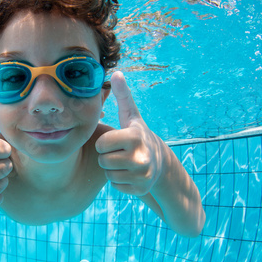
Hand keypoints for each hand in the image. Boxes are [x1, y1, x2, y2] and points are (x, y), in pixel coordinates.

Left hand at [95, 72, 163, 195]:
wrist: (160, 162)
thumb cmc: (137, 136)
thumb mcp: (131, 116)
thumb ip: (123, 96)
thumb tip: (116, 73)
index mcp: (135, 137)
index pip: (101, 144)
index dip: (104, 142)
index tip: (114, 140)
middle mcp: (141, 156)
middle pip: (104, 161)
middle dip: (107, 157)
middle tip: (119, 152)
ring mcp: (143, 175)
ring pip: (109, 175)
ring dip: (112, 169)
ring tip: (124, 162)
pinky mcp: (141, 189)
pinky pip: (116, 186)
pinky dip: (120, 182)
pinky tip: (129, 173)